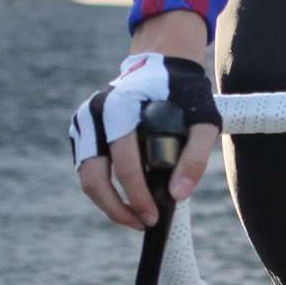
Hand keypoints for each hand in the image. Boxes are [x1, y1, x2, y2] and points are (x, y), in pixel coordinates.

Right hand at [70, 54, 221, 229]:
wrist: (163, 61)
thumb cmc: (185, 92)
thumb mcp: (203, 119)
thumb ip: (195, 156)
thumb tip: (178, 196)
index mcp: (121, 107)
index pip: (124, 164)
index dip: (137, 196)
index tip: (153, 217)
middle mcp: (95, 113)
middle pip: (94, 177)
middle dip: (116, 208)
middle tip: (142, 223)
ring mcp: (84, 120)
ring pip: (87, 176)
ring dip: (107, 202)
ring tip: (134, 216)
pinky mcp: (82, 128)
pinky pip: (87, 167)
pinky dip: (104, 186)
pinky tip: (126, 196)